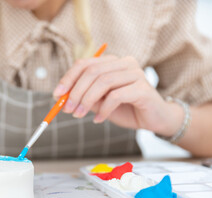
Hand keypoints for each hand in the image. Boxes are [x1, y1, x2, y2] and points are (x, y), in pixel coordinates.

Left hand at [53, 56, 183, 135]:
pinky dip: (103, 109)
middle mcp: (124, 63)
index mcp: (111, 62)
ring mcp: (135, 73)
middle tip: (67, 109)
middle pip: (92, 71)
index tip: (57, 95)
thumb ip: (84, 96)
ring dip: (87, 100)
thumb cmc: (125, 109)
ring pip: (103, 81)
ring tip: (79, 115)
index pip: (85, 64)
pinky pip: (116, 96)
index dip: (68, 78)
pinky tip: (99, 120)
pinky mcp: (143, 88)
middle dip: (75, 91)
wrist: (154, 120)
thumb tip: (61, 97)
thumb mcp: (99, 102)